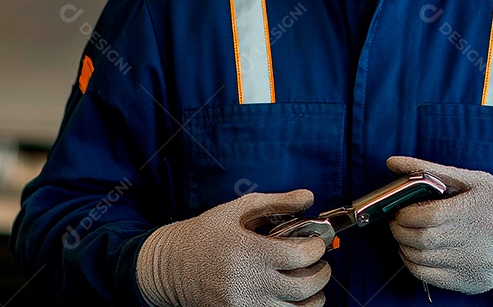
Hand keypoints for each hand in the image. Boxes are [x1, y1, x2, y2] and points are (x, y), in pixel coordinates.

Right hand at [136, 189, 329, 306]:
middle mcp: (248, 283)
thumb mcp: (238, 209)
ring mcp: (244, 306)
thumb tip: (309, 196)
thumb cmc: (206, 233)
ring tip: (309, 284)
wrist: (171, 266)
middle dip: (321, 274)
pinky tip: (290, 298)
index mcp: (249, 252)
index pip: (300, 256)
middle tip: (319, 264)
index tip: (315, 242)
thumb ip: (277, 203)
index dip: (316, 248)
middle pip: (304, 288)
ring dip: (312, 298)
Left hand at [386, 156, 492, 294]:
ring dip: (405, 247)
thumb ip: (429, 170)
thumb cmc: (489, 201)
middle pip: (424, 240)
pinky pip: (430, 278)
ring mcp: (479, 264)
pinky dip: (413, 264)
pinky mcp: (474, 283)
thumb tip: (392, 162)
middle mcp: (485, 238)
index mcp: (482, 206)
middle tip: (396, 222)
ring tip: (405, 235)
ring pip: (423, 260)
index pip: (431, 215)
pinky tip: (415, 252)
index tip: (399, 210)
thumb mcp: (468, 179)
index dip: (406, 214)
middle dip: (400, 230)